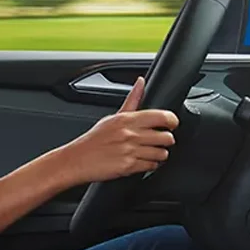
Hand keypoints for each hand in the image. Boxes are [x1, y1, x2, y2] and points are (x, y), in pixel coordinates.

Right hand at [61, 77, 179, 184]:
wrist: (77, 160)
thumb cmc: (94, 140)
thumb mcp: (113, 117)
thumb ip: (132, 100)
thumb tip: (140, 82)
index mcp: (127, 119)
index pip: (162, 116)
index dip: (172, 121)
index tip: (171, 124)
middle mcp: (130, 134)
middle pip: (166, 137)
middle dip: (166, 140)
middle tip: (160, 140)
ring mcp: (130, 151)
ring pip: (162, 153)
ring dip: (160, 154)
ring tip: (151, 152)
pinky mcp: (129, 167)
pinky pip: (152, 166)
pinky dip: (151, 165)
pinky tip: (143, 161)